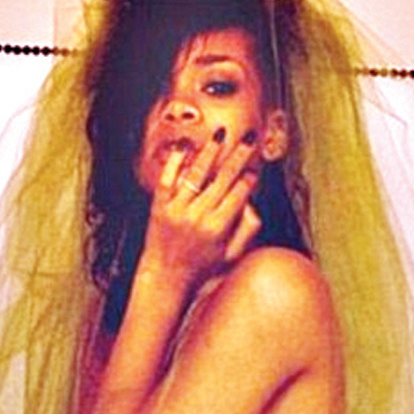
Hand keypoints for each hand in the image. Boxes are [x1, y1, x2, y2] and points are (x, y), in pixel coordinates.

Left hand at [139, 128, 261, 290]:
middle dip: (238, 156)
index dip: (249, 178)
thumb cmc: (203, 269)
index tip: (255, 168)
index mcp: (219, 228)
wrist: (166, 279)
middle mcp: (198, 216)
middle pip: (222, 178)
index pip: (239, 193)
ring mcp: (177, 210)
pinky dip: (175, 162)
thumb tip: (251, 202)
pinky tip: (184, 146)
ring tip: (221, 134)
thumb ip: (247, 230)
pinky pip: (168, 180)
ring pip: (197, 174)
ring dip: (211, 151)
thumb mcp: (232, 256)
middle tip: (249, 138)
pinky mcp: (159, 208)